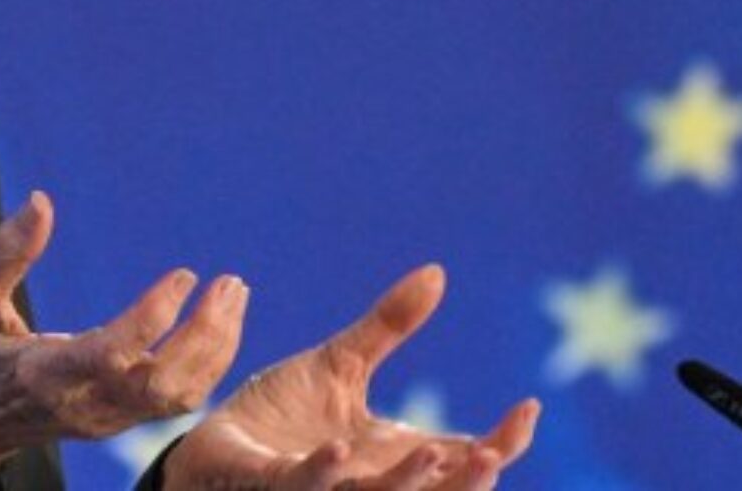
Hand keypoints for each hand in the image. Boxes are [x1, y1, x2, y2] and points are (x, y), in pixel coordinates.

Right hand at [0, 192, 249, 476]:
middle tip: (230, 283)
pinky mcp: (117, 420)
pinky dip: (207, 364)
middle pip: (163, 383)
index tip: (185, 274)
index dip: (155, 317)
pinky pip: (174, 400)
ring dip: (216, 349)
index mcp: (43, 374)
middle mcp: (83, 403)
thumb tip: (40, 201)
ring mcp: (105, 418)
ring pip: (178, 397)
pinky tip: (218, 325)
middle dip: (205, 335)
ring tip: (234, 296)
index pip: (113, 354)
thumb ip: (4, 252)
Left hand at [165, 265, 539, 489]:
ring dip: (407, 483)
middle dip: (468, 482)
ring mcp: (322, 488)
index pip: (462, 459)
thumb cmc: (280, 415)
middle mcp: (366, 480)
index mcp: (389, 456)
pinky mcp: (271, 485)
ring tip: (434, 455)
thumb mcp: (340, 364)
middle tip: (492, 454)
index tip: (529, 406)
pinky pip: (302, 487)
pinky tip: (336, 452)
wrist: (213, 438)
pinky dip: (322, 474)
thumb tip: (437, 271)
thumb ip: (388, 327)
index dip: (503, 442)